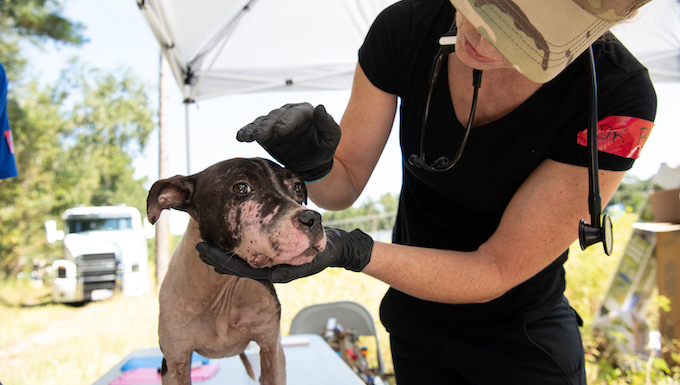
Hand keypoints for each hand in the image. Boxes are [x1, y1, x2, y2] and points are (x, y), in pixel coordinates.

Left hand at [196, 228, 372, 282]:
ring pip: (242, 254)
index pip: (239, 266)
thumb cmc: (320, 254)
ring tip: (207, 239)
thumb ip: (287, 269)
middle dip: (217, 254)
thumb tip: (272, 275)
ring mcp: (270, 259)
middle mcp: (267, 265)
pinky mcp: (274, 250)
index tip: (202, 250)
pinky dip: (239, 243)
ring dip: (225, 248)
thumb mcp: (306, 262)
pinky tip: (228, 233)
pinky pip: (253, 248)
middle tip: (198, 245)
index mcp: (271, 270)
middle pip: (236, 260)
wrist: (335, 247)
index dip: (220, 259)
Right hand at [236, 103, 340, 181]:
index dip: (286, 122)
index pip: (294, 114)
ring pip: (263, 123)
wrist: (313, 162)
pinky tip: (240, 137)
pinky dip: (246, 132)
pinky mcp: (266, 135)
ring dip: (254, 129)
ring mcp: (275, 123)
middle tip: (260, 137)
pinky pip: (254, 131)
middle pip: (275, 117)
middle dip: (267, 126)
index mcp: (305, 112)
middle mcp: (287, 114)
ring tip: (247, 137)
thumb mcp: (332, 137)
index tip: (279, 132)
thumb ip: (327, 124)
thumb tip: (320, 108)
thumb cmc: (325, 147)